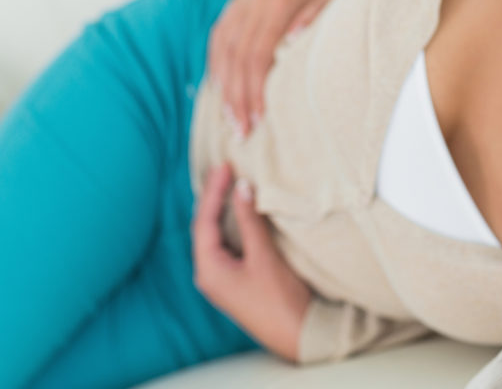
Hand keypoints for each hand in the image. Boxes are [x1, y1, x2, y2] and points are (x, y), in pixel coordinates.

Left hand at [191, 163, 311, 361]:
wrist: (297, 335)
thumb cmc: (279, 299)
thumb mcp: (264, 256)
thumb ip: (250, 221)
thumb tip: (242, 187)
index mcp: (209, 269)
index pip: (204, 221)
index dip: (213, 191)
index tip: (224, 166)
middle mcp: (210, 273)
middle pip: (205, 227)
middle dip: (213, 197)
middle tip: (224, 168)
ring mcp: (222, 278)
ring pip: (216, 235)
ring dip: (222, 209)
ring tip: (229, 182)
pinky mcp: (236, 279)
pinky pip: (228, 243)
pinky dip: (233, 223)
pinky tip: (240, 210)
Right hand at [208, 0, 352, 136]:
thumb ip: (317, 16)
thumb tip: (294, 41)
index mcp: (278, 1)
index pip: (258, 54)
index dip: (255, 89)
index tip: (259, 118)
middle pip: (237, 56)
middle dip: (237, 97)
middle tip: (242, 130)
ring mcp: (241, 1)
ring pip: (223, 49)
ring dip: (224, 87)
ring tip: (231, 119)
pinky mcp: (236, 4)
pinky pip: (219, 36)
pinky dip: (217, 64)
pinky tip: (220, 89)